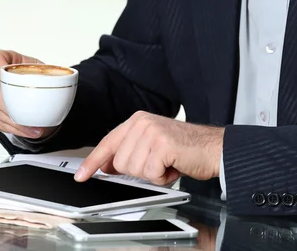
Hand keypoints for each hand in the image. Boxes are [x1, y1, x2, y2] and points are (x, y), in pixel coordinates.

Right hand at [0, 50, 55, 138]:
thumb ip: (50, 72)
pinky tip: (25, 131)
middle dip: (11, 109)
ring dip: (14, 124)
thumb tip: (66, 79)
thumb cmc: (35, 74)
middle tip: (28, 118)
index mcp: (2, 59)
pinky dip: (11, 128)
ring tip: (34, 130)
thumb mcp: (43, 68)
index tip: (7, 77)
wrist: (31, 84)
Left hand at [74, 111, 224, 185]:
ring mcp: (152, 132)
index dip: (93, 161)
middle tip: (159, 163)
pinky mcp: (162, 144)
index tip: (82, 174)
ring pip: (134, 169)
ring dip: (153, 174)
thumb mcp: (153, 145)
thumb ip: (130, 152)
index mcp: (138, 120)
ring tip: (168, 163)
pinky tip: (174, 165)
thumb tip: (107, 167)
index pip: (108, 142)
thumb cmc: (187, 149)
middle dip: (139, 170)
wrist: (214, 148)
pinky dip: (163, 177)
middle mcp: (142, 122)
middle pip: (120, 162)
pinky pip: (151, 173)